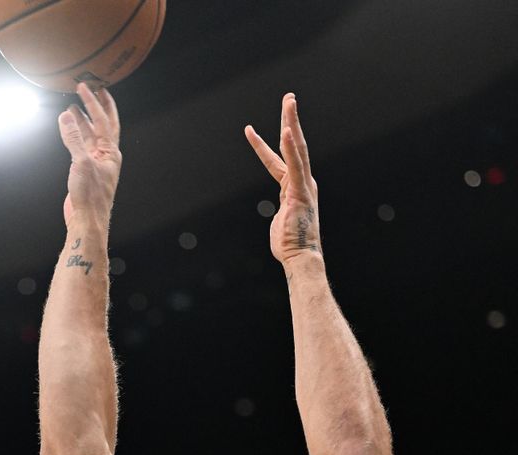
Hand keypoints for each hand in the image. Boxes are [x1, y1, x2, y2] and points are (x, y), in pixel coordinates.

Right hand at [58, 83, 121, 228]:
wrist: (87, 220)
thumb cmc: (90, 196)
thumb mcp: (81, 163)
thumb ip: (74, 139)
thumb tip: (66, 116)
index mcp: (111, 152)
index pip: (103, 121)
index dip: (93, 102)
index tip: (84, 87)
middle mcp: (106, 155)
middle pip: (103, 125)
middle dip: (97, 107)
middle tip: (92, 89)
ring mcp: (96, 162)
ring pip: (90, 135)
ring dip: (83, 121)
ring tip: (72, 107)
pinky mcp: (85, 170)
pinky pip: (81, 146)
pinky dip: (75, 136)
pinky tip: (68, 129)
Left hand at [245, 93, 321, 266]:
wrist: (300, 257)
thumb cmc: (289, 244)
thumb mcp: (281, 221)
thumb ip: (281, 211)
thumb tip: (280, 214)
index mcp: (295, 188)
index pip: (277, 160)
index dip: (263, 145)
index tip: (249, 130)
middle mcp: (302, 182)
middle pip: (294, 145)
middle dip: (290, 119)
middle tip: (289, 97)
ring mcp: (303, 185)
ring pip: (297, 148)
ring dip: (293, 122)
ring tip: (290, 101)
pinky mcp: (300, 192)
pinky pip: (295, 166)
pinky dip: (291, 148)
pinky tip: (287, 131)